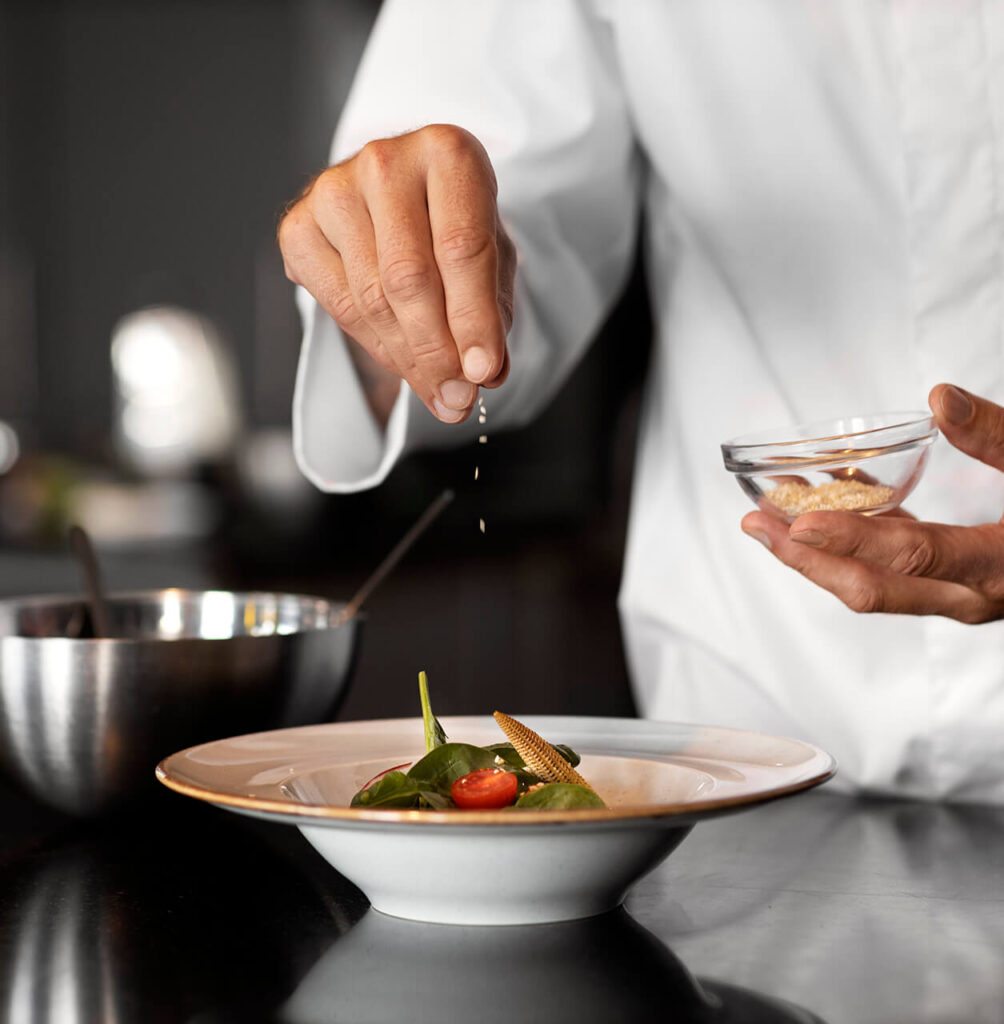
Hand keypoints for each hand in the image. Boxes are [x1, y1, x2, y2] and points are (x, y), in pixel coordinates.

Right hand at [278, 124, 514, 426]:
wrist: (403, 196)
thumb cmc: (454, 224)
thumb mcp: (492, 260)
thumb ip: (492, 313)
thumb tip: (484, 376)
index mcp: (447, 152)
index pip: (461, 248)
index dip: (473, 319)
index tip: (483, 373)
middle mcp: (385, 160)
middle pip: (409, 278)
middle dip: (437, 351)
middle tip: (458, 397)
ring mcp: (332, 189)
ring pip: (371, 298)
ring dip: (408, 357)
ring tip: (438, 388)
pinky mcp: (298, 224)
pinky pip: (337, 305)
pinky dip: (373, 344)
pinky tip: (400, 357)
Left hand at [740, 384, 1003, 622]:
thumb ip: (1000, 434)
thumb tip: (940, 395)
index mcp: (1002, 568)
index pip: (914, 557)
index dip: (854, 541)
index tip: (798, 524)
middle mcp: (974, 595)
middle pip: (873, 589)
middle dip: (807, 561)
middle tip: (754, 526)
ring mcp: (960, 594)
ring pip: (873, 586)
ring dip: (816, 555)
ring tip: (766, 517)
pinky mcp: (953, 581)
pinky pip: (889, 568)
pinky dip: (850, 540)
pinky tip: (821, 503)